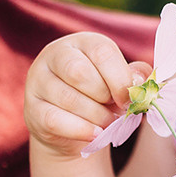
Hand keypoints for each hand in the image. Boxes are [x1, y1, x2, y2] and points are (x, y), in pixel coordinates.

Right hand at [24, 31, 147, 159]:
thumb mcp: (120, 82)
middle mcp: (55, 55)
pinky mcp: (32, 108)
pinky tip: (95, 134)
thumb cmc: (101, 97)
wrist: (72, 127)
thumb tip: (143, 82)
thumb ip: (137, 77)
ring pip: (68, 99)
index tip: (130, 99)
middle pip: (80, 73)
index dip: (120, 79)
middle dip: (104, 97)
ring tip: (107, 122)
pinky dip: (80, 130)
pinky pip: (55, 120)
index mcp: (83, 42)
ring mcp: (38, 81)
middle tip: (115, 109)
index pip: (101, 52)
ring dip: (96, 116)